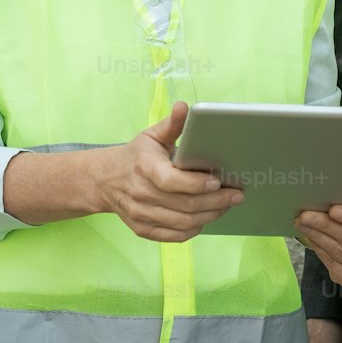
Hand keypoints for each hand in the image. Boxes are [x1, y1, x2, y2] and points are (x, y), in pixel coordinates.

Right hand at [96, 101, 242, 241]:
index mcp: (145, 168)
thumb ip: (172, 123)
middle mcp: (141, 194)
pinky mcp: (143, 229)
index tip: (218, 181)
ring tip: (227, 205)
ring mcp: (141, 215)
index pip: (172, 182)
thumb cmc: (135, 156)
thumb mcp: (151, 135)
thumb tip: (184, 107)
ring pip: (183, 223)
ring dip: (210, 215)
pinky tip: (207, 217)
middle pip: (185, 205)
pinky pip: (175, 236)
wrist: (104, 180)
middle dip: (216, 201)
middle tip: (237, 195)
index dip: (197, 184)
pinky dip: (194, 229)